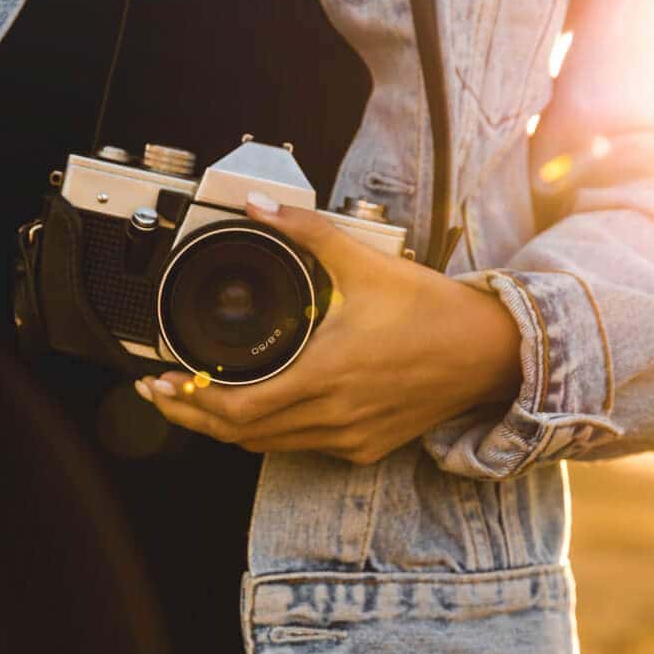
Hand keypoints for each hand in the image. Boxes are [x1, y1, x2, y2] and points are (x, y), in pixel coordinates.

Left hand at [136, 190, 522, 464]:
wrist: (490, 353)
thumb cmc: (433, 311)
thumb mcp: (364, 262)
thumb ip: (305, 231)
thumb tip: (257, 206)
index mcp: (326, 373)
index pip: (237, 409)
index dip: (190, 402)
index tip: (162, 384)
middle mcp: (333, 415)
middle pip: (240, 435)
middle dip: (193, 416)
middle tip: (163, 395)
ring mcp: (349, 438)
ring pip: (268, 446)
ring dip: (229, 428)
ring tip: (198, 402)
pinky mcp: (365, 448)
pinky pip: (301, 447)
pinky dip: (271, 433)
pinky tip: (259, 409)